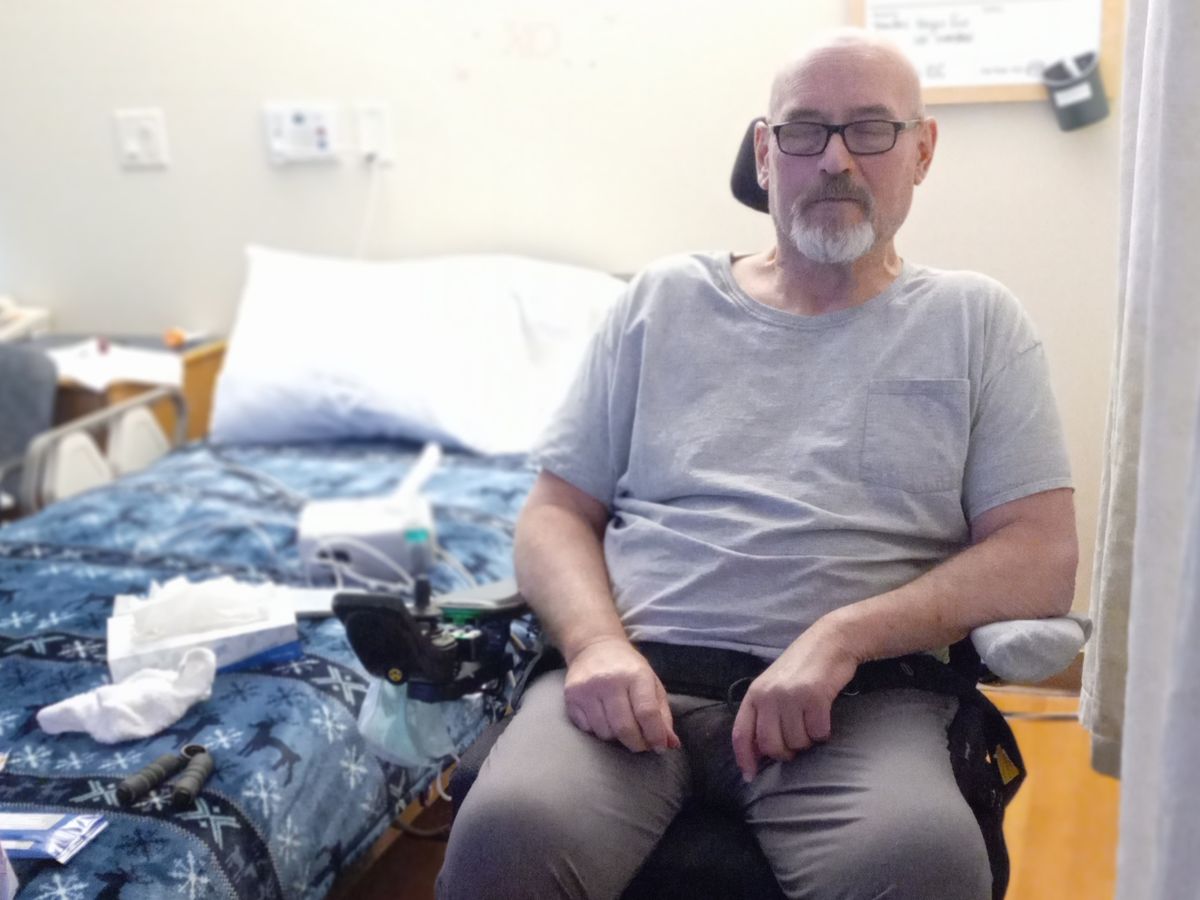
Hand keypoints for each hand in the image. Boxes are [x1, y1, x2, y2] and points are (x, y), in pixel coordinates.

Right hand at [563, 637, 681, 753]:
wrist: (594, 646)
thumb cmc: (628, 669)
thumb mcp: (651, 684)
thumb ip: (662, 715)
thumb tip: (670, 745)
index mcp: (636, 675)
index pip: (646, 712)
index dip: (655, 735)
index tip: (658, 747)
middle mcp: (610, 680)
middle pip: (624, 728)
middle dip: (636, 744)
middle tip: (640, 744)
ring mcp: (587, 689)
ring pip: (604, 733)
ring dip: (616, 737)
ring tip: (619, 724)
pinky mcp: (571, 697)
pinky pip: (587, 729)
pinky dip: (597, 730)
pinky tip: (602, 717)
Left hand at [731, 622, 859, 781]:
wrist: (830, 641)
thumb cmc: (802, 668)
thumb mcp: (774, 686)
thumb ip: (764, 714)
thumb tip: (759, 752)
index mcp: (754, 694)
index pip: (741, 734)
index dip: (744, 759)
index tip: (750, 777)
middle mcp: (768, 695)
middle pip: (771, 746)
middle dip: (785, 753)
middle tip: (797, 744)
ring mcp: (790, 696)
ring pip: (797, 743)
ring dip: (807, 740)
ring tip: (811, 721)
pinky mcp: (814, 697)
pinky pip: (818, 734)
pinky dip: (823, 732)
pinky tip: (824, 717)